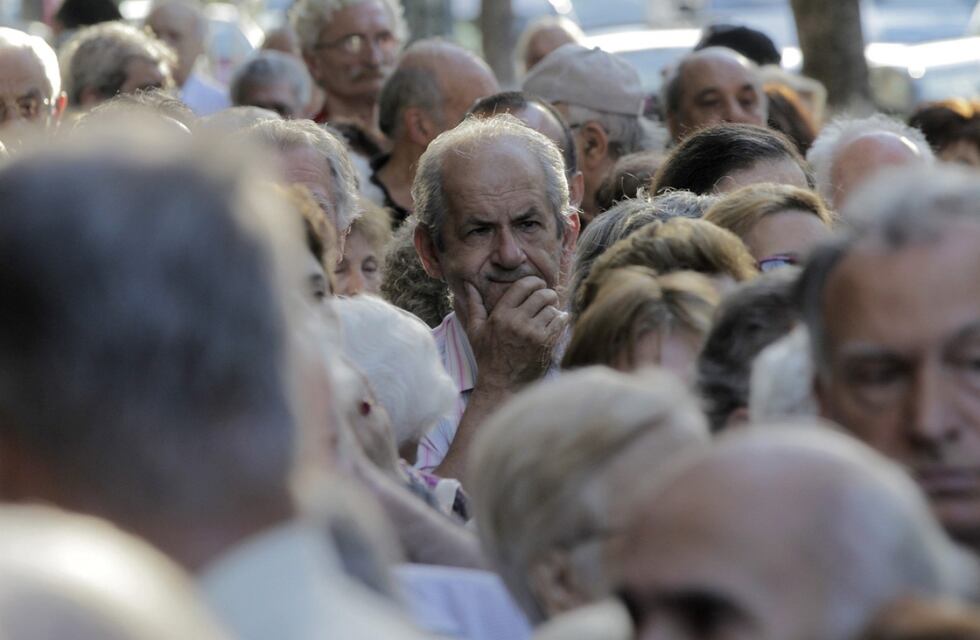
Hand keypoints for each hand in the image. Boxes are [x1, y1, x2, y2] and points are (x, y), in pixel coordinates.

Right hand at [462, 276, 566, 391]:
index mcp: (500, 315)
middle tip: (548, 298)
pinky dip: (561, 319)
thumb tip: (469, 285)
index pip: (523, 286)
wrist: (503, 385)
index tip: (538, 285)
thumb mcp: (475, 331)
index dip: (534, 282)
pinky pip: (560, 321)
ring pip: (552, 308)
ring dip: (553, 309)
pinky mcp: (545, 344)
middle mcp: (517, 321)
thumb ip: (474, 306)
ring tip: (550, 313)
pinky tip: (558, 321)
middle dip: (547, 294)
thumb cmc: (488, 357)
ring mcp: (532, 333)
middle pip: (541, 294)